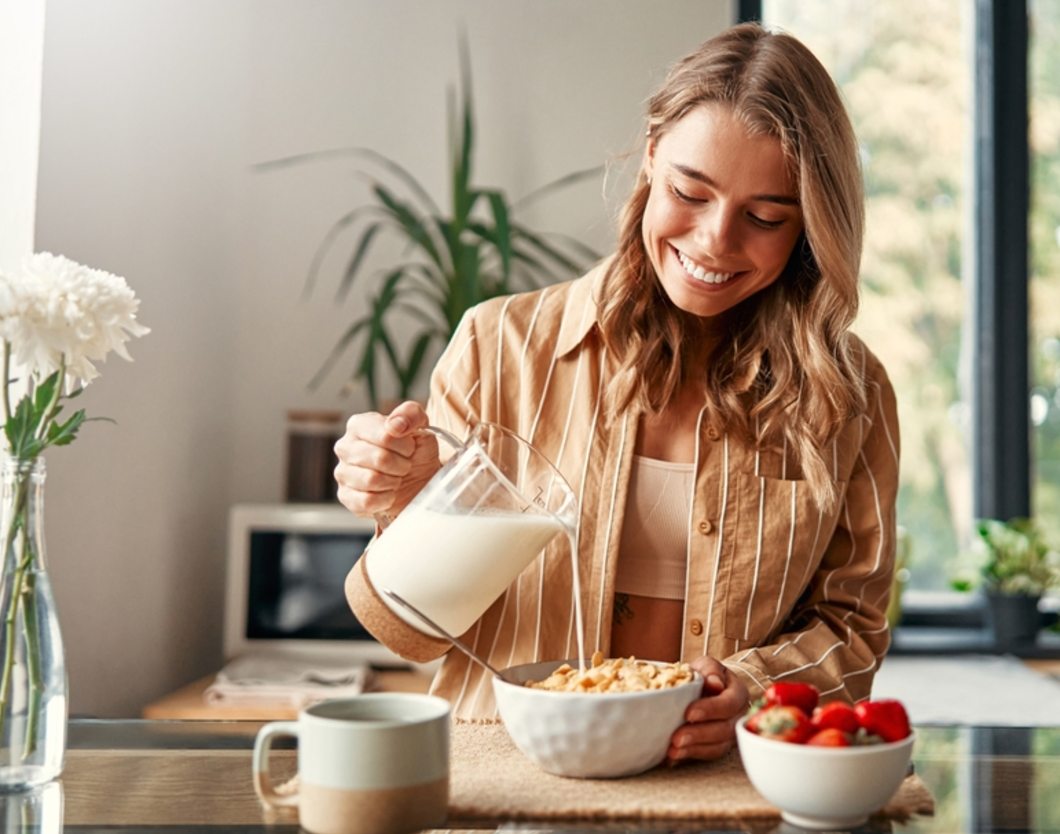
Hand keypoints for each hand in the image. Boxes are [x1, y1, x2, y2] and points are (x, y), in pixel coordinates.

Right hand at [333, 401, 440, 518]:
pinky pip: (366, 501)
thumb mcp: (421, 426)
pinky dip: (385, 499)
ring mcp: (342, 472)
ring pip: (372, 480)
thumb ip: (410, 413)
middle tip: (404, 465)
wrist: (418, 480)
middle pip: (380, 459)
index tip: (409, 448)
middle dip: (401, 465)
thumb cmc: (415, 452)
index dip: (405, 446)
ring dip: (393, 482)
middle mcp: (345, 447)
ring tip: (395, 478)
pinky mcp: (345, 497)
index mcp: (359, 425)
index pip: (385, 436)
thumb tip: (395, 424)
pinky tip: (388, 493)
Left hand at [666, 656, 749, 762]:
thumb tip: (714, 683)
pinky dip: (688, 756)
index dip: (710, 710)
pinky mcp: (717, 747)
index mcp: (738, 694)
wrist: (708, 688)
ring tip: (673, 750)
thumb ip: (710, 669)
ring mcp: (730, 735)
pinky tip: (672, 757)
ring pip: (717, 747)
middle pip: (724, 730)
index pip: (729, 704)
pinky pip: (706, 755)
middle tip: (676, 738)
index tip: (689, 713)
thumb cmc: (707, 676)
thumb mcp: (708, 665)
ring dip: (693, 750)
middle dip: (698, 735)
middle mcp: (737, 717)